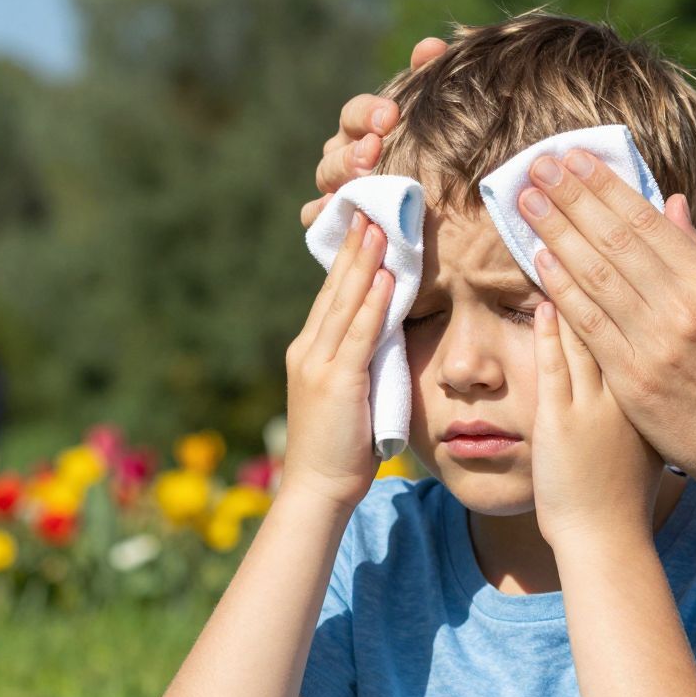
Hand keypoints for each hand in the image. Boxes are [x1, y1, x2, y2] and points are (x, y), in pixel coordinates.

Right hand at [280, 214, 394, 510]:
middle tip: (370, 207)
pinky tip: (387, 278)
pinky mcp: (337, 382)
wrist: (317, 489)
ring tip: (380, 227)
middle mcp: (308, 350)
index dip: (348, 259)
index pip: (331, 296)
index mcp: (309, 352)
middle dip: (355, 247)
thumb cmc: (340, 449)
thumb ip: (360, 362)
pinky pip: (359, 335)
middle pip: (335, 288)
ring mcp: (319, 364)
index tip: (363, 226)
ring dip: (365, 263)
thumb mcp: (348, 396)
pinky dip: (373, 304)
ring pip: (345, 303)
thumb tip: (384, 334)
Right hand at [298, 35, 450, 229]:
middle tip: (375, 150)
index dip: (369, 112)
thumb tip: (430, 47)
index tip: (392, 115)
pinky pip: (317, 218)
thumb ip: (430, 81)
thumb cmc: (432, 153)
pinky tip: (340, 212)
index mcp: (363, 129)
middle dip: (354, 149)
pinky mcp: (334, 220)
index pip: (355, 114)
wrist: (441, 210)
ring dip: (342, 178)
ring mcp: (336, 188)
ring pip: (326, 179)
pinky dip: (322, 214)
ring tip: (365, 179)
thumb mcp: (433, 116)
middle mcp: (344, 156)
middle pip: (335, 148)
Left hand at [517, 152, 695, 505]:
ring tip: (527, 203)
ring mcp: (656, 344)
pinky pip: (588, 324)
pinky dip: (562, 288)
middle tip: (537, 168)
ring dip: (556, 234)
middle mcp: (684, 307)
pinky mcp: (633, 381)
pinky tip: (538, 259)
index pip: (647, 222)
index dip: (605, 187)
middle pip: (615, 240)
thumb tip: (669, 204)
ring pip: (595, 276)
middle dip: (572, 199)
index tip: (574, 160)